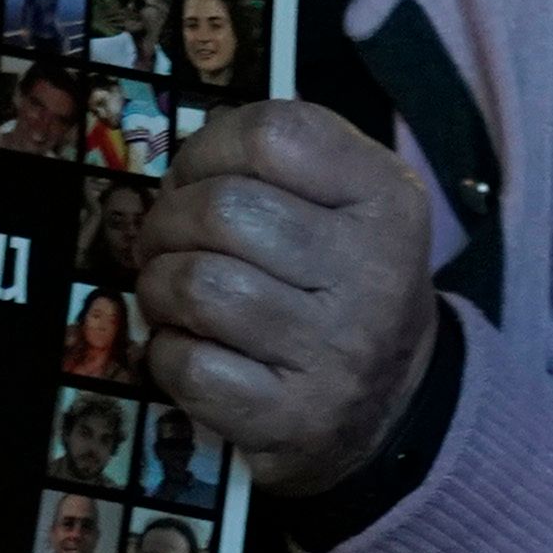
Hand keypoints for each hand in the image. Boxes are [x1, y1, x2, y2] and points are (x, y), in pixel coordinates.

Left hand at [134, 100, 440, 497]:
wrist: (393, 400)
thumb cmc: (346, 280)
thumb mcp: (352, 201)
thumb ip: (280, 164)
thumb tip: (178, 168)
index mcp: (388, 198)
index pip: (273, 136)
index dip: (208, 149)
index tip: (199, 177)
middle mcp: (372, 271)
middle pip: (222, 210)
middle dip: (167, 221)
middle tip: (169, 240)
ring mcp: (334, 350)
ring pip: (197, 285)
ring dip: (159, 285)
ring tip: (173, 292)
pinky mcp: (291, 417)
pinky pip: (189, 365)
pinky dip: (166, 352)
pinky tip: (189, 347)